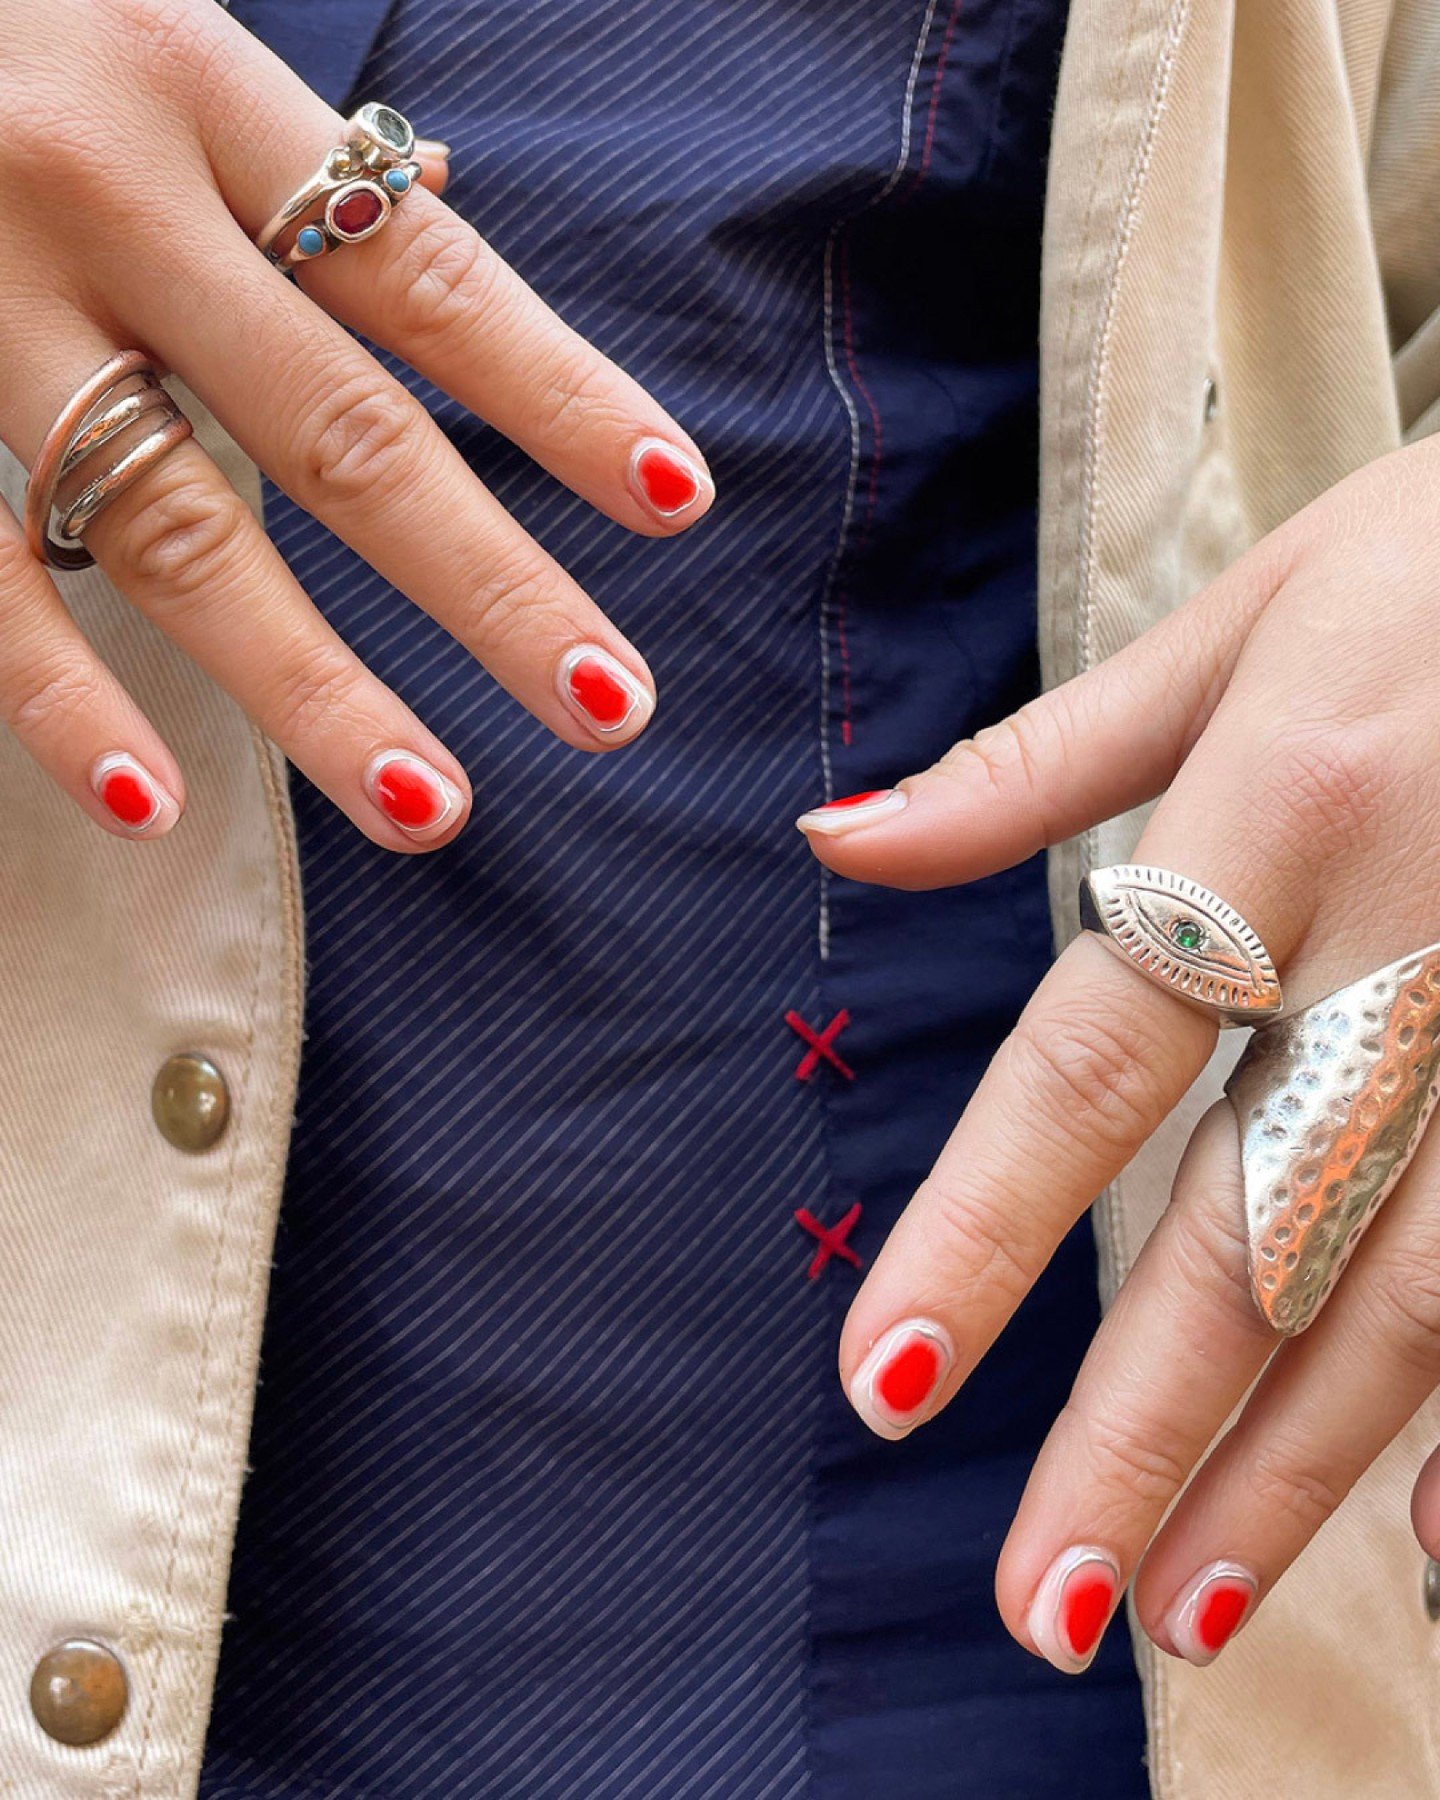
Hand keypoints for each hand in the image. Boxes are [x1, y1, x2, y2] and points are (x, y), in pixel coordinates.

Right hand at [1, 0, 711, 846]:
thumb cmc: (3, 27)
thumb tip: (434, 198)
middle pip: (342, 431)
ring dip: (316, 692)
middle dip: (492, 586)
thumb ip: (283, 149)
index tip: (675, 503)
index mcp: (202, 92)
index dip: (558, 396)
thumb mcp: (150, 36)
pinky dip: (57, 699)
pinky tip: (152, 805)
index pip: (428, 278)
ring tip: (430, 808)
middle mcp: (107, 199)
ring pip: (177, 534)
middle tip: (611, 710)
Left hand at [798, 436, 1439, 1671]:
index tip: (886, 1381)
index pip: (1092, 1057)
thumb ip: (1033, 763)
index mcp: (1280, 815)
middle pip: (1251, 1226)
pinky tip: (1434, 1554)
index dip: (984, 1227)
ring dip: (1294, 1469)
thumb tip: (837, 839)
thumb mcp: (1237, 622)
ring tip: (1183, 1611)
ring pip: (1410, 1284)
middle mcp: (1410, 938)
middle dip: (1137, 1431)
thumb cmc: (1429, 561)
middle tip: (1037, 1604)